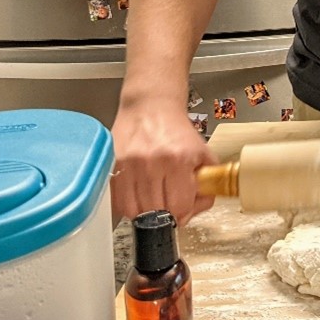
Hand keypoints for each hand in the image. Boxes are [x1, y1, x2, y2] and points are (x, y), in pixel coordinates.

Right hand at [111, 98, 218, 224]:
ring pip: (135, 212)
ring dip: (146, 212)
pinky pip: (118, 202)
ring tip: (153, 198)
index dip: (184, 212)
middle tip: (168, 203)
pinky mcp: (112, 166)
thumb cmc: (176, 130)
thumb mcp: (202, 151)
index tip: (183, 207)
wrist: (150, 106)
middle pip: (157, 213)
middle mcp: (153, 163)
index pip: (179, 206)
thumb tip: (195, 209)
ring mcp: (129, 165)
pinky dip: (128, 204)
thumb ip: (208, 182)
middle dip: (166, 214)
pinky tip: (138, 194)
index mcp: (179, 159)